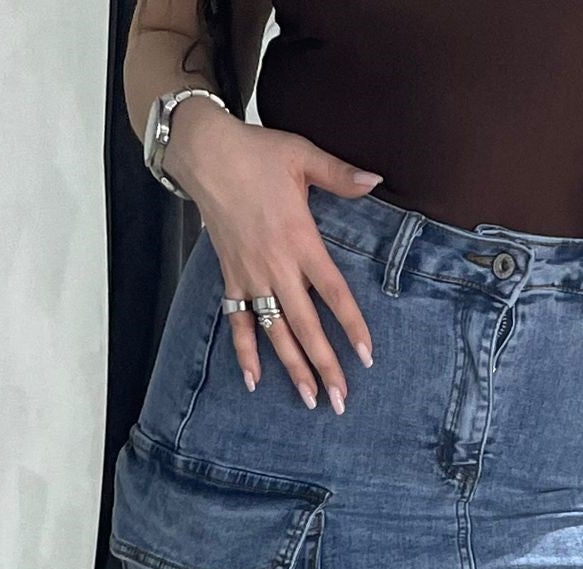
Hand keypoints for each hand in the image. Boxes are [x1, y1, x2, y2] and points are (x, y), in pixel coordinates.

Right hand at [166, 99, 381, 410]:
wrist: (205, 153)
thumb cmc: (257, 153)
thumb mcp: (303, 156)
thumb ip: (340, 175)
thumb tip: (376, 180)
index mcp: (299, 240)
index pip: (333, 293)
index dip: (351, 326)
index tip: (367, 356)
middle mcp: (276, 266)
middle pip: (305, 325)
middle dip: (324, 365)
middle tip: (341, 400)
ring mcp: (251, 276)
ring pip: (274, 332)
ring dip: (292, 368)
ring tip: (310, 399)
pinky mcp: (231, 277)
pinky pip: (237, 322)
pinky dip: (244, 352)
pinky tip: (254, 382)